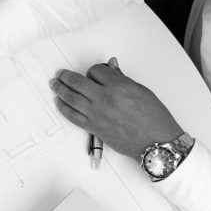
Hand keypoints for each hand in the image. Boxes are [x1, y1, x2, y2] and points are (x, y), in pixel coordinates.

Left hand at [49, 58, 183, 158]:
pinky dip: (63, 107)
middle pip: (77, 82)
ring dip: (59, 89)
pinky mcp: (93, 127)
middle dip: (66, 76)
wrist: (156, 142)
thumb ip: (122, 79)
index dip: (93, 70)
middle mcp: (105, 99)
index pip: (96, 71)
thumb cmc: (154, 118)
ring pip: (71, 98)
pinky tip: (59, 102)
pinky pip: (72, 116)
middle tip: (60, 74)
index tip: (93, 73)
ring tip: (54, 84)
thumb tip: (111, 67)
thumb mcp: (142, 91)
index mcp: (118, 86)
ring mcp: (97, 114)